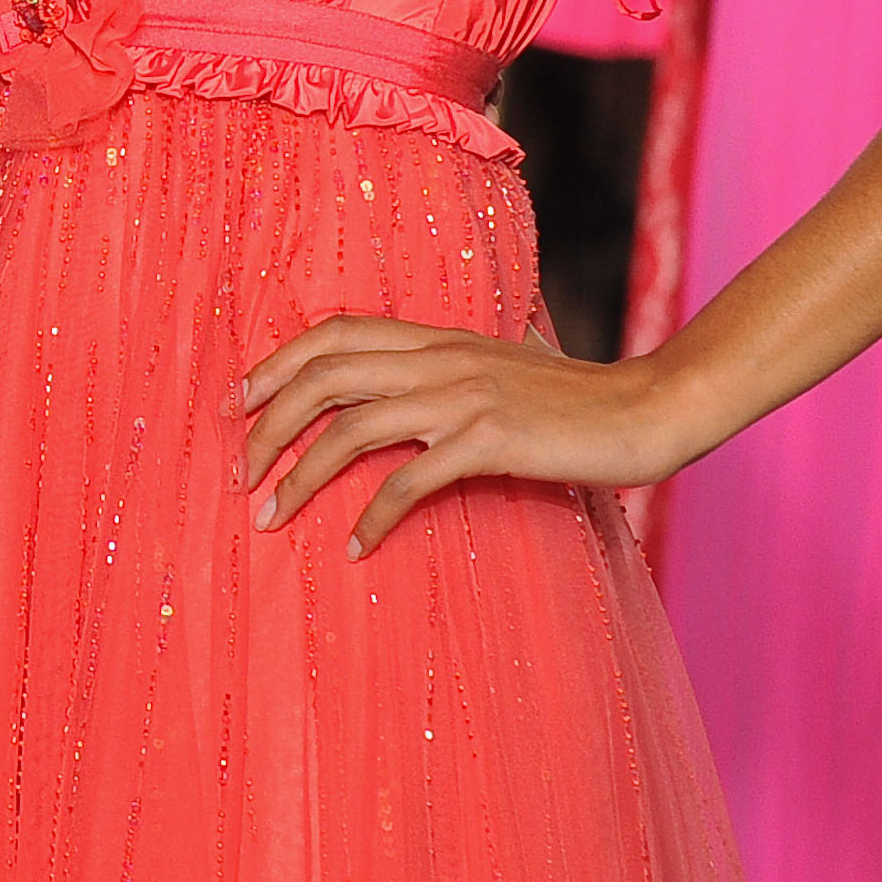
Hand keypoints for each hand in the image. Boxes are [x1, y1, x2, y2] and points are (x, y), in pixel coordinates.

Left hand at [235, 315, 709, 553]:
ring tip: (269, 516)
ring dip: (299, 474)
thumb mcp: (504, 365)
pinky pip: (408, 480)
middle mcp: (440, 358)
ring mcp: (463, 397)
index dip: (276, 363)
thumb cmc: (575, 398)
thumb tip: (416, 380)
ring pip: (350, 427)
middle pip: (324, 377)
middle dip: (267, 425)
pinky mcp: (489, 441)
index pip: (334, 333)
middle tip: (237, 475)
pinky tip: (355, 548)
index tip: (236, 404)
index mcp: (437, 337)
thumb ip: (456, 366)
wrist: (646, 409)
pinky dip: (372, 516)